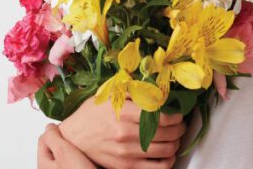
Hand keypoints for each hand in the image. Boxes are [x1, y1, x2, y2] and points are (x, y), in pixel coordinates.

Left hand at [38, 123, 96, 168]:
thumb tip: (49, 127)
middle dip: (67, 140)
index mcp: (43, 165)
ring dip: (76, 148)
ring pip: (67, 154)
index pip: (43, 139)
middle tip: (78, 138)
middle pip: (55, 147)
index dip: (56, 131)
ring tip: (85, 147)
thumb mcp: (63, 152)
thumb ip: (53, 137)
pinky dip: (82, 157)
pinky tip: (89, 157)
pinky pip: (76, 161)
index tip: (69, 129)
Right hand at [58, 96, 185, 168]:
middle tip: (180, 125)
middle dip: (180, 128)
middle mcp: (126, 134)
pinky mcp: (125, 167)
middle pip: (168, 133)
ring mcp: (127, 153)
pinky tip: (167, 154)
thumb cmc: (91, 115)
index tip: (178, 114)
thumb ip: (135, 92)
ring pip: (166, 151)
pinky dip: (168, 162)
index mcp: (124, 113)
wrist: (73, 138)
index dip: (177, 115)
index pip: (163, 116)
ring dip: (176, 143)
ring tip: (175, 137)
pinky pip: (157, 168)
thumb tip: (159, 92)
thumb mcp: (110, 95)